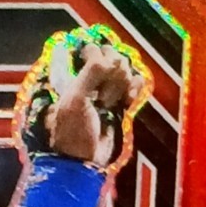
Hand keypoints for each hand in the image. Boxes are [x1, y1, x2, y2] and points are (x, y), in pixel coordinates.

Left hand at [19, 27, 149, 168]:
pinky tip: (127, 102)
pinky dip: (134, 89)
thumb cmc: (73, 131)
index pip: (90, 46)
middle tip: (101, 97)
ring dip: (120, 85)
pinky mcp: (120, 99)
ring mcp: (106, 88)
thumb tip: (109, 57)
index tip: (93, 67)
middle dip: (111, 74)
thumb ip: (90, 73)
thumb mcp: (75, 100)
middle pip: (112, 54)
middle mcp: (89, 77)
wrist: (84, 160)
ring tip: (109, 104)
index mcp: (71, 73)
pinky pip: (134, 82)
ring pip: (124, 68)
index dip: (95, 53)